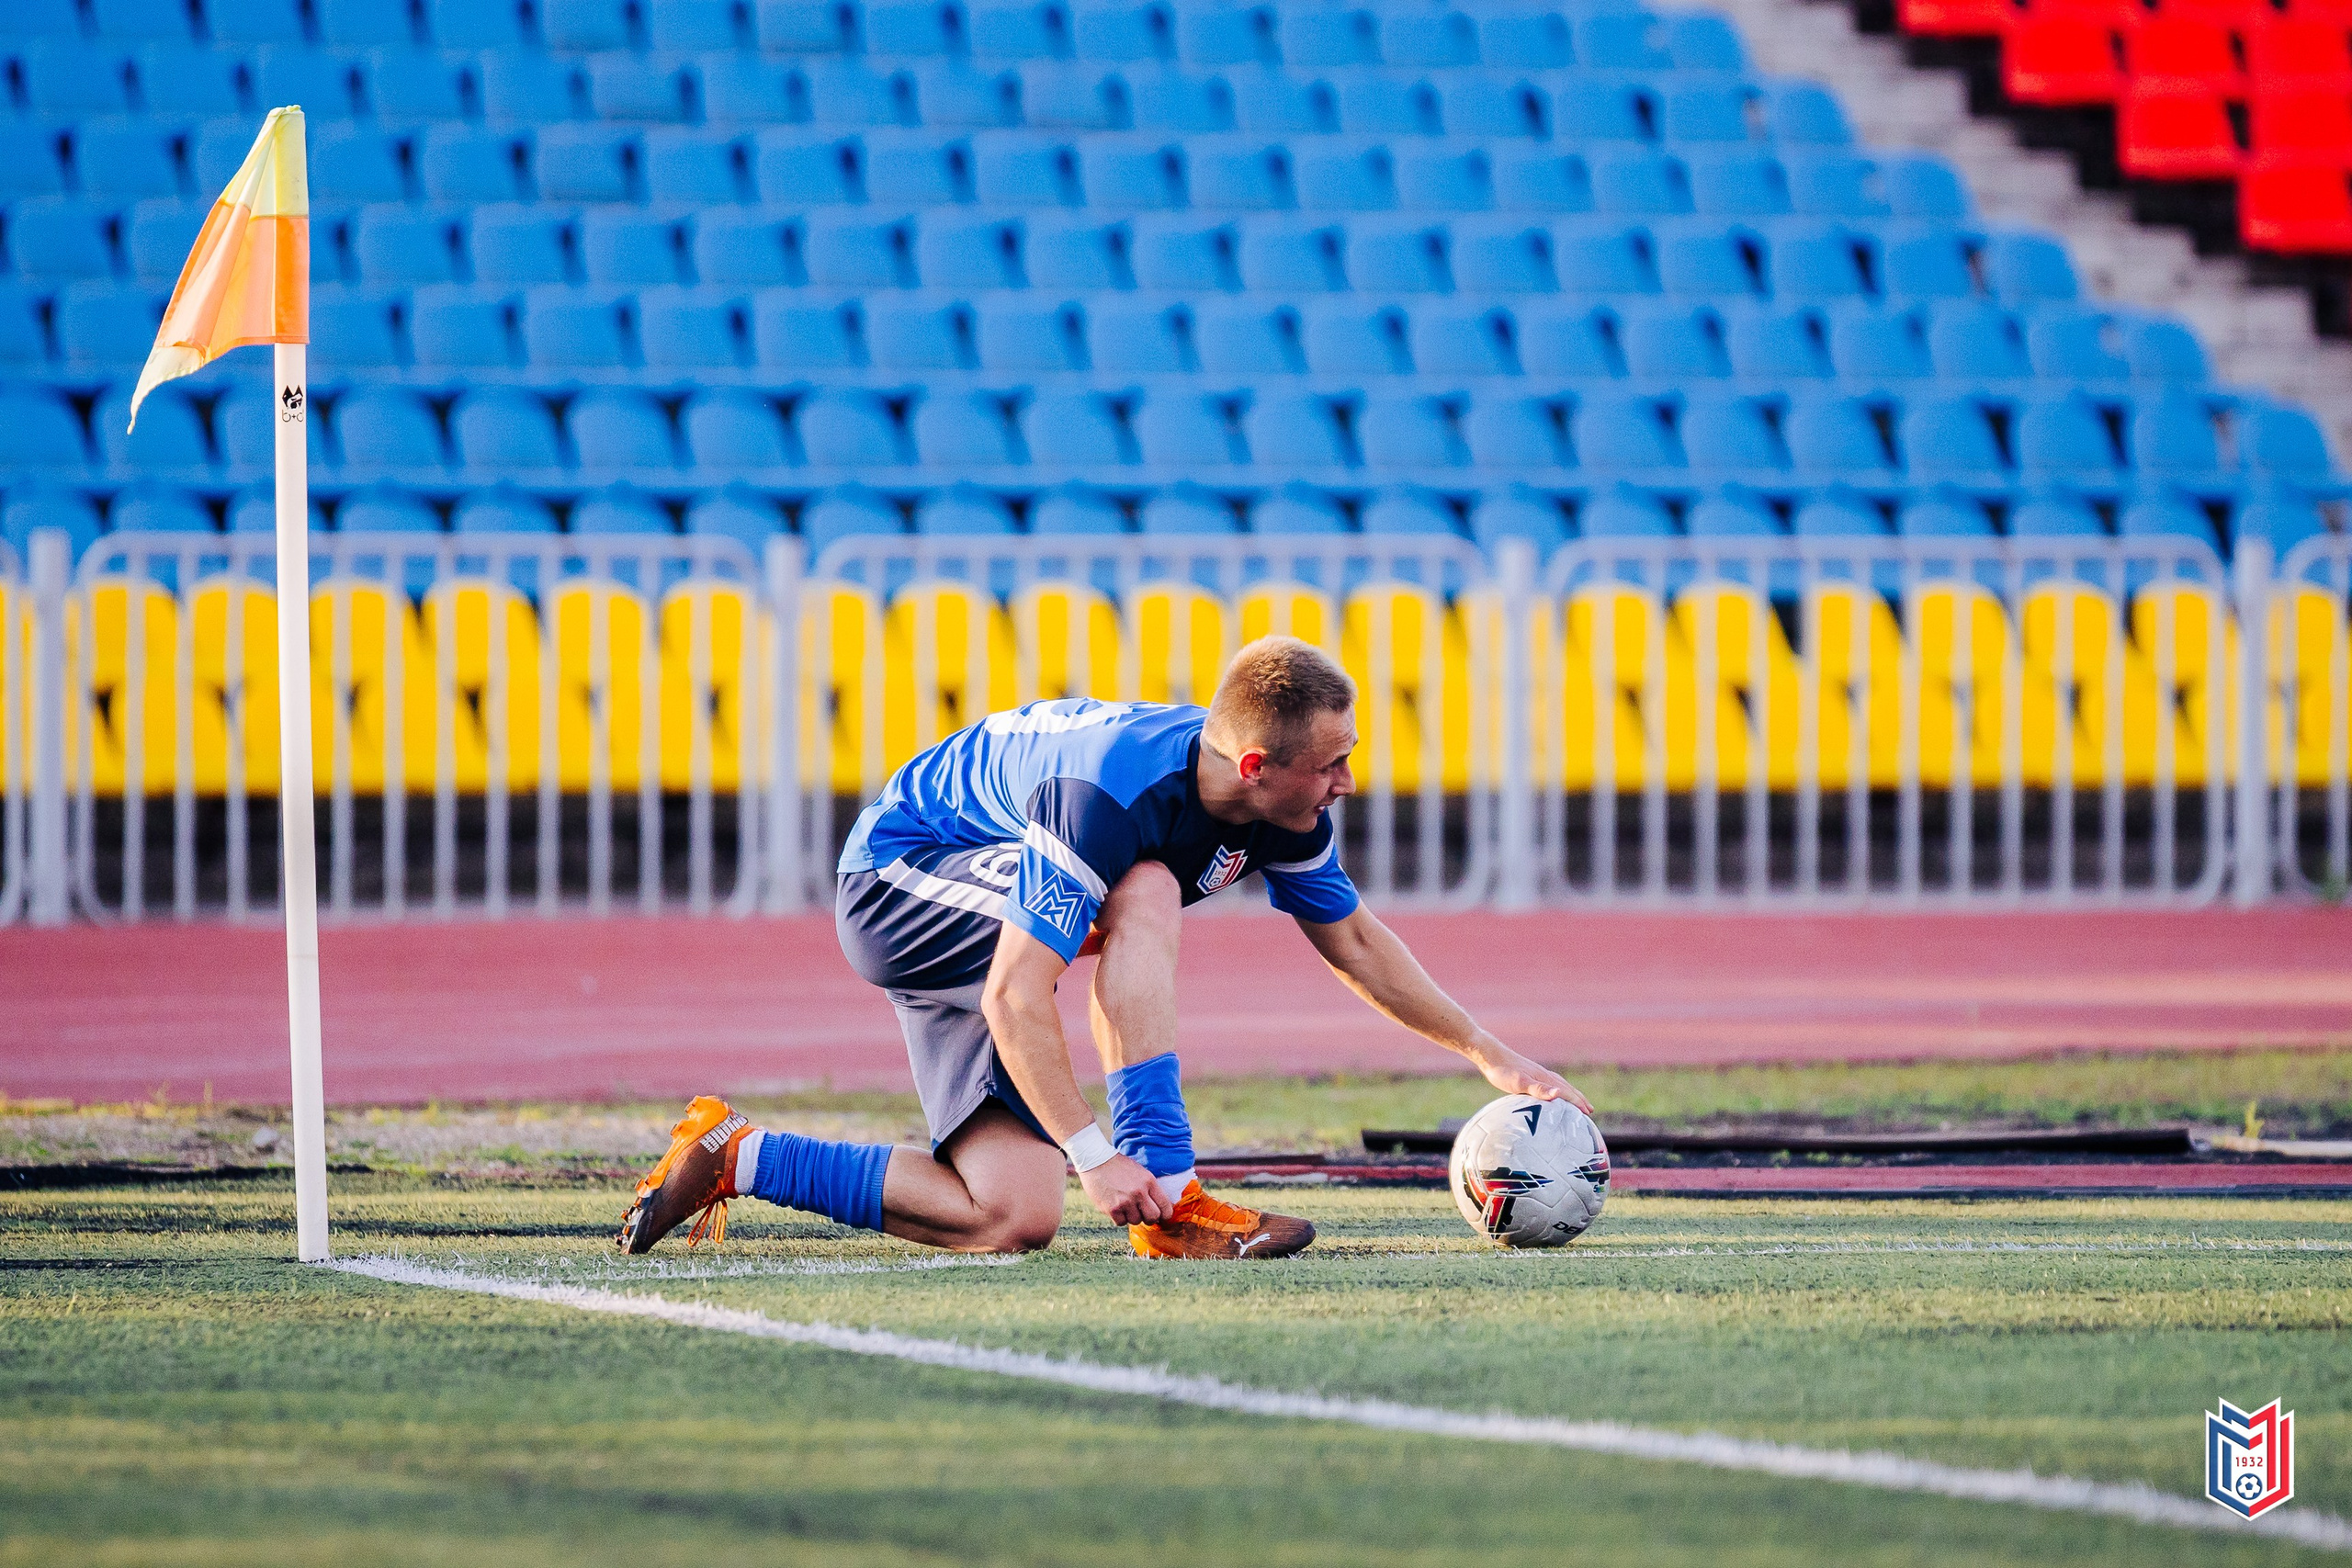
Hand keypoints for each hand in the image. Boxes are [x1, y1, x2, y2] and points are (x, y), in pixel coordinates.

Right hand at [1077, 1152, 1170, 1225]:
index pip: (1165, 1206)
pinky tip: (1115, 1206)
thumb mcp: (1141, 1172)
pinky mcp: (1112, 1209)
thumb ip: (1151, 1189)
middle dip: (1149, 1218)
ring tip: (1125, 1205)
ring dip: (1131, 1216)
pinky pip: (1121, 1223)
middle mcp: (1139, 1192)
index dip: (1164, 1214)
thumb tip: (1160, 1208)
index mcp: (1149, 1182)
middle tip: (1143, 1213)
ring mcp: (1125, 1202)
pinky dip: (1119, 1217)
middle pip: (1153, 1218)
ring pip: (1136, 1221)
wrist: (1096, 1161)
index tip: (1161, 1216)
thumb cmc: (1119, 1166)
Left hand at [1472, 1040, 1593, 1115]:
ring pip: (1559, 1085)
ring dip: (1570, 1094)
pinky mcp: (1530, 1075)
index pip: (1566, 1092)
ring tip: (1577, 1102)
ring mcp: (1538, 1074)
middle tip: (1590, 1110)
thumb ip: (1539, 1089)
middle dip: (1579, 1099)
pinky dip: (1558, 1090)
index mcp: (1545, 1078)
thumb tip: (1559, 1093)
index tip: (1588, 1113)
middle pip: (1567, 1088)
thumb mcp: (1520, 1083)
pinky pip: (1550, 1084)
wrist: (1490, 1056)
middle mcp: (1544, 1075)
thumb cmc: (1503, 1071)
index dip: (1577, 1102)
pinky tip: (1552, 1094)